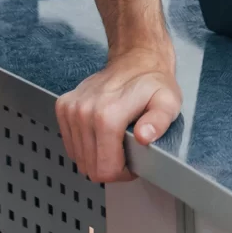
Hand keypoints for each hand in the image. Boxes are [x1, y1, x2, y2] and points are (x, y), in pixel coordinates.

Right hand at [55, 49, 182, 183]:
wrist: (136, 58)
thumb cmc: (153, 83)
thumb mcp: (168, 103)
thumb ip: (159, 122)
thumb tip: (144, 136)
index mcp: (107, 115)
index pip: (105, 170)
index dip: (121, 173)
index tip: (133, 163)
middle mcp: (83, 112)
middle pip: (90, 167)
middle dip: (110, 166)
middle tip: (126, 151)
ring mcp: (70, 109)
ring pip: (79, 158)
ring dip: (97, 155)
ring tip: (115, 140)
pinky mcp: (63, 106)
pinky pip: (71, 144)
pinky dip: (85, 145)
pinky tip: (101, 133)